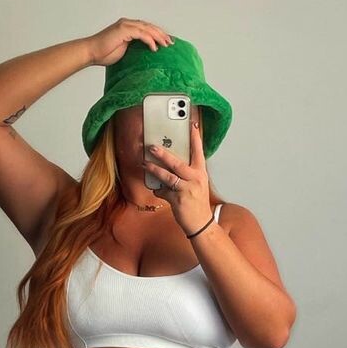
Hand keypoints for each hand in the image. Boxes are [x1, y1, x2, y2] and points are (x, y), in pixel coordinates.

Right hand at [87, 17, 173, 66]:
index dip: (157, 34)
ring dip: (158, 36)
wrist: (91, 52)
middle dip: (161, 34)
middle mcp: (127, 23)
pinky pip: (141, 34)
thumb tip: (143, 54)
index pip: (146, 28)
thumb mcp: (123, 51)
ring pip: (147, 28)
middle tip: (171, 42)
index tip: (166, 42)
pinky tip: (155, 47)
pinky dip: (149, 40)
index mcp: (127, 27)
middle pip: (149, 26)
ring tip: (166, 44)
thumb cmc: (104, 53)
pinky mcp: (124, 30)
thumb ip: (133, 48)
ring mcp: (125, 25)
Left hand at [143, 119, 211, 233]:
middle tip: (152, 147)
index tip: (192, 124)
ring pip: (167, 176)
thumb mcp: (197, 184)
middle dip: (163, 154)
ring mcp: (187, 190)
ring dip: (154, 169)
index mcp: (201, 173)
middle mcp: (195, 179)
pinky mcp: (178, 200)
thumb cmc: (197, 202)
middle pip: (177, 163)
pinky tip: (157, 190)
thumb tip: (170, 163)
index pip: (198, 152)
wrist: (201, 223)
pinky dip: (158, 191)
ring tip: (145, 164)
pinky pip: (163, 192)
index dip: (195, 138)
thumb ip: (187, 173)